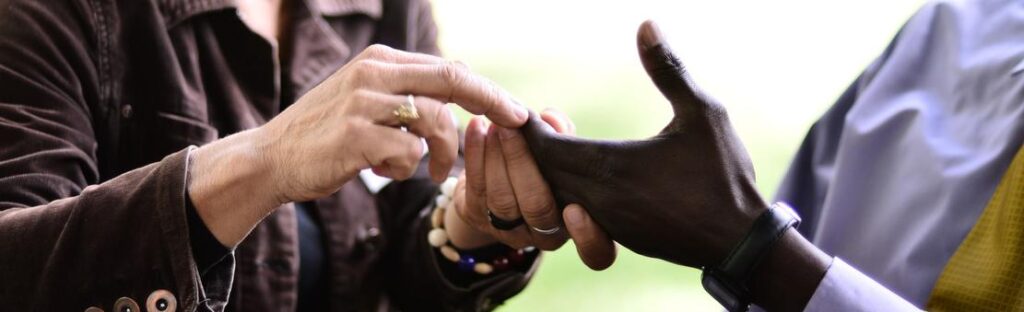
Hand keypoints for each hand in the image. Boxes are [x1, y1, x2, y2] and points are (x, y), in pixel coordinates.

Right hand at [263, 45, 527, 202]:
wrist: (270, 158)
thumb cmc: (325, 135)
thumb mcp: (366, 99)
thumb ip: (406, 91)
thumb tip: (462, 87)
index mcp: (380, 60)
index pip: (448, 68)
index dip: (486, 90)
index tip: (514, 110)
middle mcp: (374, 73)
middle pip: (452, 80)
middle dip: (492, 102)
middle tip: (516, 124)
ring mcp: (364, 102)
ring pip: (435, 121)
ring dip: (441, 154)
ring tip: (425, 173)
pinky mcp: (355, 134)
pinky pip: (409, 153)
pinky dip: (405, 170)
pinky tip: (382, 172)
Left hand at [447, 109, 616, 269]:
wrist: (498, 181)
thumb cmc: (542, 165)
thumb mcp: (560, 152)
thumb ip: (563, 135)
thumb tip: (551, 117)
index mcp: (579, 223)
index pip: (597, 253)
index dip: (589, 238)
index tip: (575, 210)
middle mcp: (545, 235)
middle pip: (536, 207)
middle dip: (523, 162)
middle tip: (514, 126)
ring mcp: (508, 231)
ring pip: (502, 198)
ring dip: (497, 155)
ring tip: (496, 123)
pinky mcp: (477, 219)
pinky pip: (476, 187)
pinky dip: (475, 153)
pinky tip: (477, 127)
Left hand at [519, 21, 766, 268]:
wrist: (740, 241)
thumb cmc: (723, 173)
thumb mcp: (702, 113)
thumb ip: (668, 69)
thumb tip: (647, 24)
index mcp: (609, 167)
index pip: (544, 148)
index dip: (529, 128)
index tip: (528, 110)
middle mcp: (597, 200)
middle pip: (538, 176)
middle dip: (531, 151)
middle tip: (534, 125)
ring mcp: (605, 225)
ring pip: (552, 200)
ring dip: (544, 176)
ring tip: (551, 149)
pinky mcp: (616, 239)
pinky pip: (572, 220)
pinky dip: (564, 197)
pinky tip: (577, 179)